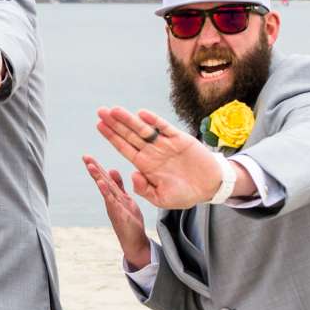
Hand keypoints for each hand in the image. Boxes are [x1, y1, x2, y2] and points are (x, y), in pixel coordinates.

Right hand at [82, 155, 152, 270]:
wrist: (135, 241)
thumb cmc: (130, 221)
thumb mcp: (126, 199)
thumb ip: (119, 186)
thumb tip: (112, 169)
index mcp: (114, 196)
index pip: (105, 178)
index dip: (97, 167)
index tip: (87, 156)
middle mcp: (111, 200)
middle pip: (102, 182)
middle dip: (94, 169)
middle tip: (84, 157)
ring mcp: (114, 207)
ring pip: (105, 190)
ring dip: (98, 178)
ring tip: (90, 166)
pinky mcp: (119, 215)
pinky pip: (112, 201)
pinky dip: (106, 192)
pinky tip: (101, 183)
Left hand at [95, 106, 228, 208]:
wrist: (210, 187)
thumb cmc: (185, 194)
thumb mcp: (162, 199)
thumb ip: (145, 190)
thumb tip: (133, 174)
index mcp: (146, 165)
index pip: (125, 148)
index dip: (112, 137)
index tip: (99, 126)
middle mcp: (153, 152)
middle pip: (130, 135)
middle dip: (115, 124)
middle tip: (101, 112)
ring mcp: (165, 144)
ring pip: (144, 129)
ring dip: (129, 120)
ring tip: (115, 110)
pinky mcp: (180, 139)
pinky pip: (165, 128)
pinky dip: (154, 121)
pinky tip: (142, 114)